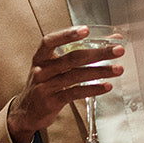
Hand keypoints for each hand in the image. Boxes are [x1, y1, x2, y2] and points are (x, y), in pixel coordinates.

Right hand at [5, 26, 123, 142]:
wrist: (26, 112)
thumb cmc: (44, 84)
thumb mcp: (53, 67)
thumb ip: (76, 53)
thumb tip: (110, 41)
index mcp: (40, 57)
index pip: (50, 41)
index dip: (67, 34)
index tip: (86, 30)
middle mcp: (41, 70)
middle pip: (72, 58)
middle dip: (98, 54)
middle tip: (117, 50)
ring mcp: (45, 86)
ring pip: (76, 76)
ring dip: (100, 72)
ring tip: (117, 69)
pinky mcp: (51, 101)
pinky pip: (75, 93)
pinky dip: (92, 89)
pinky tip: (106, 86)